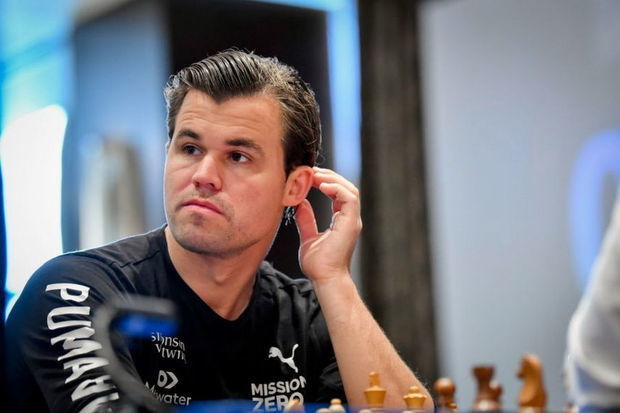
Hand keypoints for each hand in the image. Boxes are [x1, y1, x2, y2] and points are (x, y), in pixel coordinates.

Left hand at [295, 167, 361, 282]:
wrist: (324, 279)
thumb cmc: (318, 264)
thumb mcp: (308, 237)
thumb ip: (306, 219)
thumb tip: (301, 203)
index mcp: (342, 221)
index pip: (338, 193)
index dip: (325, 181)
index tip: (308, 176)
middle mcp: (350, 219)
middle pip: (345, 187)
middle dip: (328, 176)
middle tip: (310, 171)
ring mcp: (352, 221)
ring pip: (350, 189)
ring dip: (332, 179)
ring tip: (315, 175)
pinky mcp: (351, 224)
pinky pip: (350, 199)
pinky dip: (337, 189)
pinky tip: (321, 186)